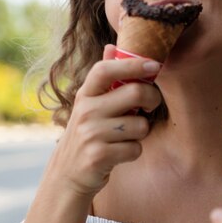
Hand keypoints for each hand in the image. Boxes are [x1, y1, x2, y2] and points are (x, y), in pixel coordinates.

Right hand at [47, 44, 161, 197]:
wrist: (66, 176)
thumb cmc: (88, 135)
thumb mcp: (90, 105)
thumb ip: (104, 79)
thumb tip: (112, 46)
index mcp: (85, 94)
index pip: (106, 70)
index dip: (133, 64)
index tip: (154, 65)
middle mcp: (85, 111)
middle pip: (135, 93)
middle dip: (152, 99)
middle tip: (149, 107)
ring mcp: (90, 134)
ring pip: (140, 125)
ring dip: (140, 133)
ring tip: (125, 136)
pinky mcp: (98, 156)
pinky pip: (135, 148)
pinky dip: (134, 152)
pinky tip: (119, 153)